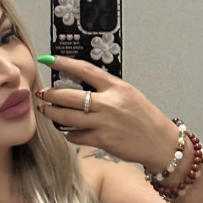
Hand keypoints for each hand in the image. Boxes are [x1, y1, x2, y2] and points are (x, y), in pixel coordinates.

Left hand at [36, 54, 177, 172]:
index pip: (85, 70)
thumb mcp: (129, 95)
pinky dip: (68, 134)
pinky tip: (66, 131)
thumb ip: (108, 89)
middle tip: (42, 93)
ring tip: (46, 111)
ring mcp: (104, 123)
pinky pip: (76, 136)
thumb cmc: (145, 119)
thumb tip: (84, 86)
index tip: (49, 59)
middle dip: (51, 94)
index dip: (64, 63)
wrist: (160, 143)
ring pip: (68, 117)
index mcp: (116, 87)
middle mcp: (108, 103)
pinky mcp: (102, 140)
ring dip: (53, 114)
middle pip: (69, 96)